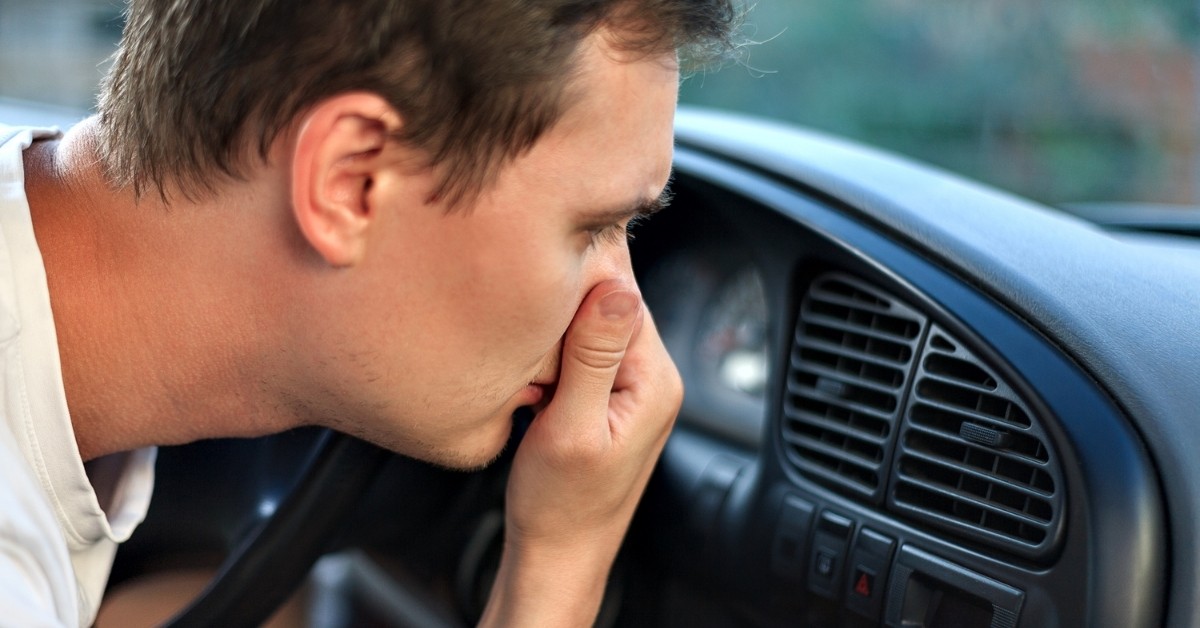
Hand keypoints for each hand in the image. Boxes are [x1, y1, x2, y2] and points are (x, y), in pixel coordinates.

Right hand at [479, 280, 682, 626]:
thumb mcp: (571, 427)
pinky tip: (536, 381)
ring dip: (556, 334)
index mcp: (655, 378)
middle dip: (564, 308)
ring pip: (592, 324)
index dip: (579, 277)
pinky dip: (554, 356)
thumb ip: (594, 356)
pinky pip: (583, 351)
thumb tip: (618, 286)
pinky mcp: (609, 397)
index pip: (624, 292)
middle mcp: (654, 376)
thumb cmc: (560, 506)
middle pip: (610, 302)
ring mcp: (633, 387)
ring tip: (533, 370)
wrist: (558, 555)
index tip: (539, 269)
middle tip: (530, 340)